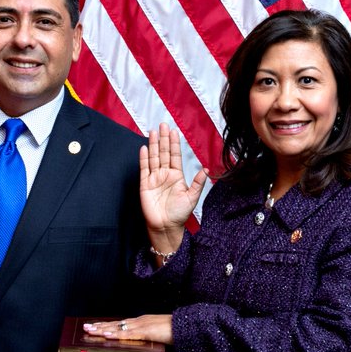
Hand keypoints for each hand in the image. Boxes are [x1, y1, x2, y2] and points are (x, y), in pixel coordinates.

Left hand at [83, 315, 173, 344]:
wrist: (189, 327)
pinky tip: (108, 336)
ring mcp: (143, 326)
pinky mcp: (147, 332)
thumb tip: (141, 345)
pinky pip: (129, 334)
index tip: (96, 326)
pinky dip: (117, 335)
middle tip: (86, 327)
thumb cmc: (176, 332)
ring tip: (91, 331)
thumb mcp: (159, 335)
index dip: (108, 325)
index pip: (121, 324)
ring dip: (104, 330)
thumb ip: (149, 339)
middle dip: (100, 326)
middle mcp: (140, 321)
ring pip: (119, 328)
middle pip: (116, 324)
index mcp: (142, 322)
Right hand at [141, 123, 206, 250]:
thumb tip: (206, 170)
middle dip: (163, 139)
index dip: (174, 143)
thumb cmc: (179, 214)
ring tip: (152, 131)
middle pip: (163, 153)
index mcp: (177, 176)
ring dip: (153, 145)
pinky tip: (144, 148)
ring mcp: (154, 179)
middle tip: (162, 125)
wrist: (166, 226)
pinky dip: (144, 159)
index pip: (175, 156)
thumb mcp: (192, 198)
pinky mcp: (145, 185)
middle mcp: (165, 174)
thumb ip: (198, 183)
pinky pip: (144, 169)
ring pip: (153, 158)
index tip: (174, 131)